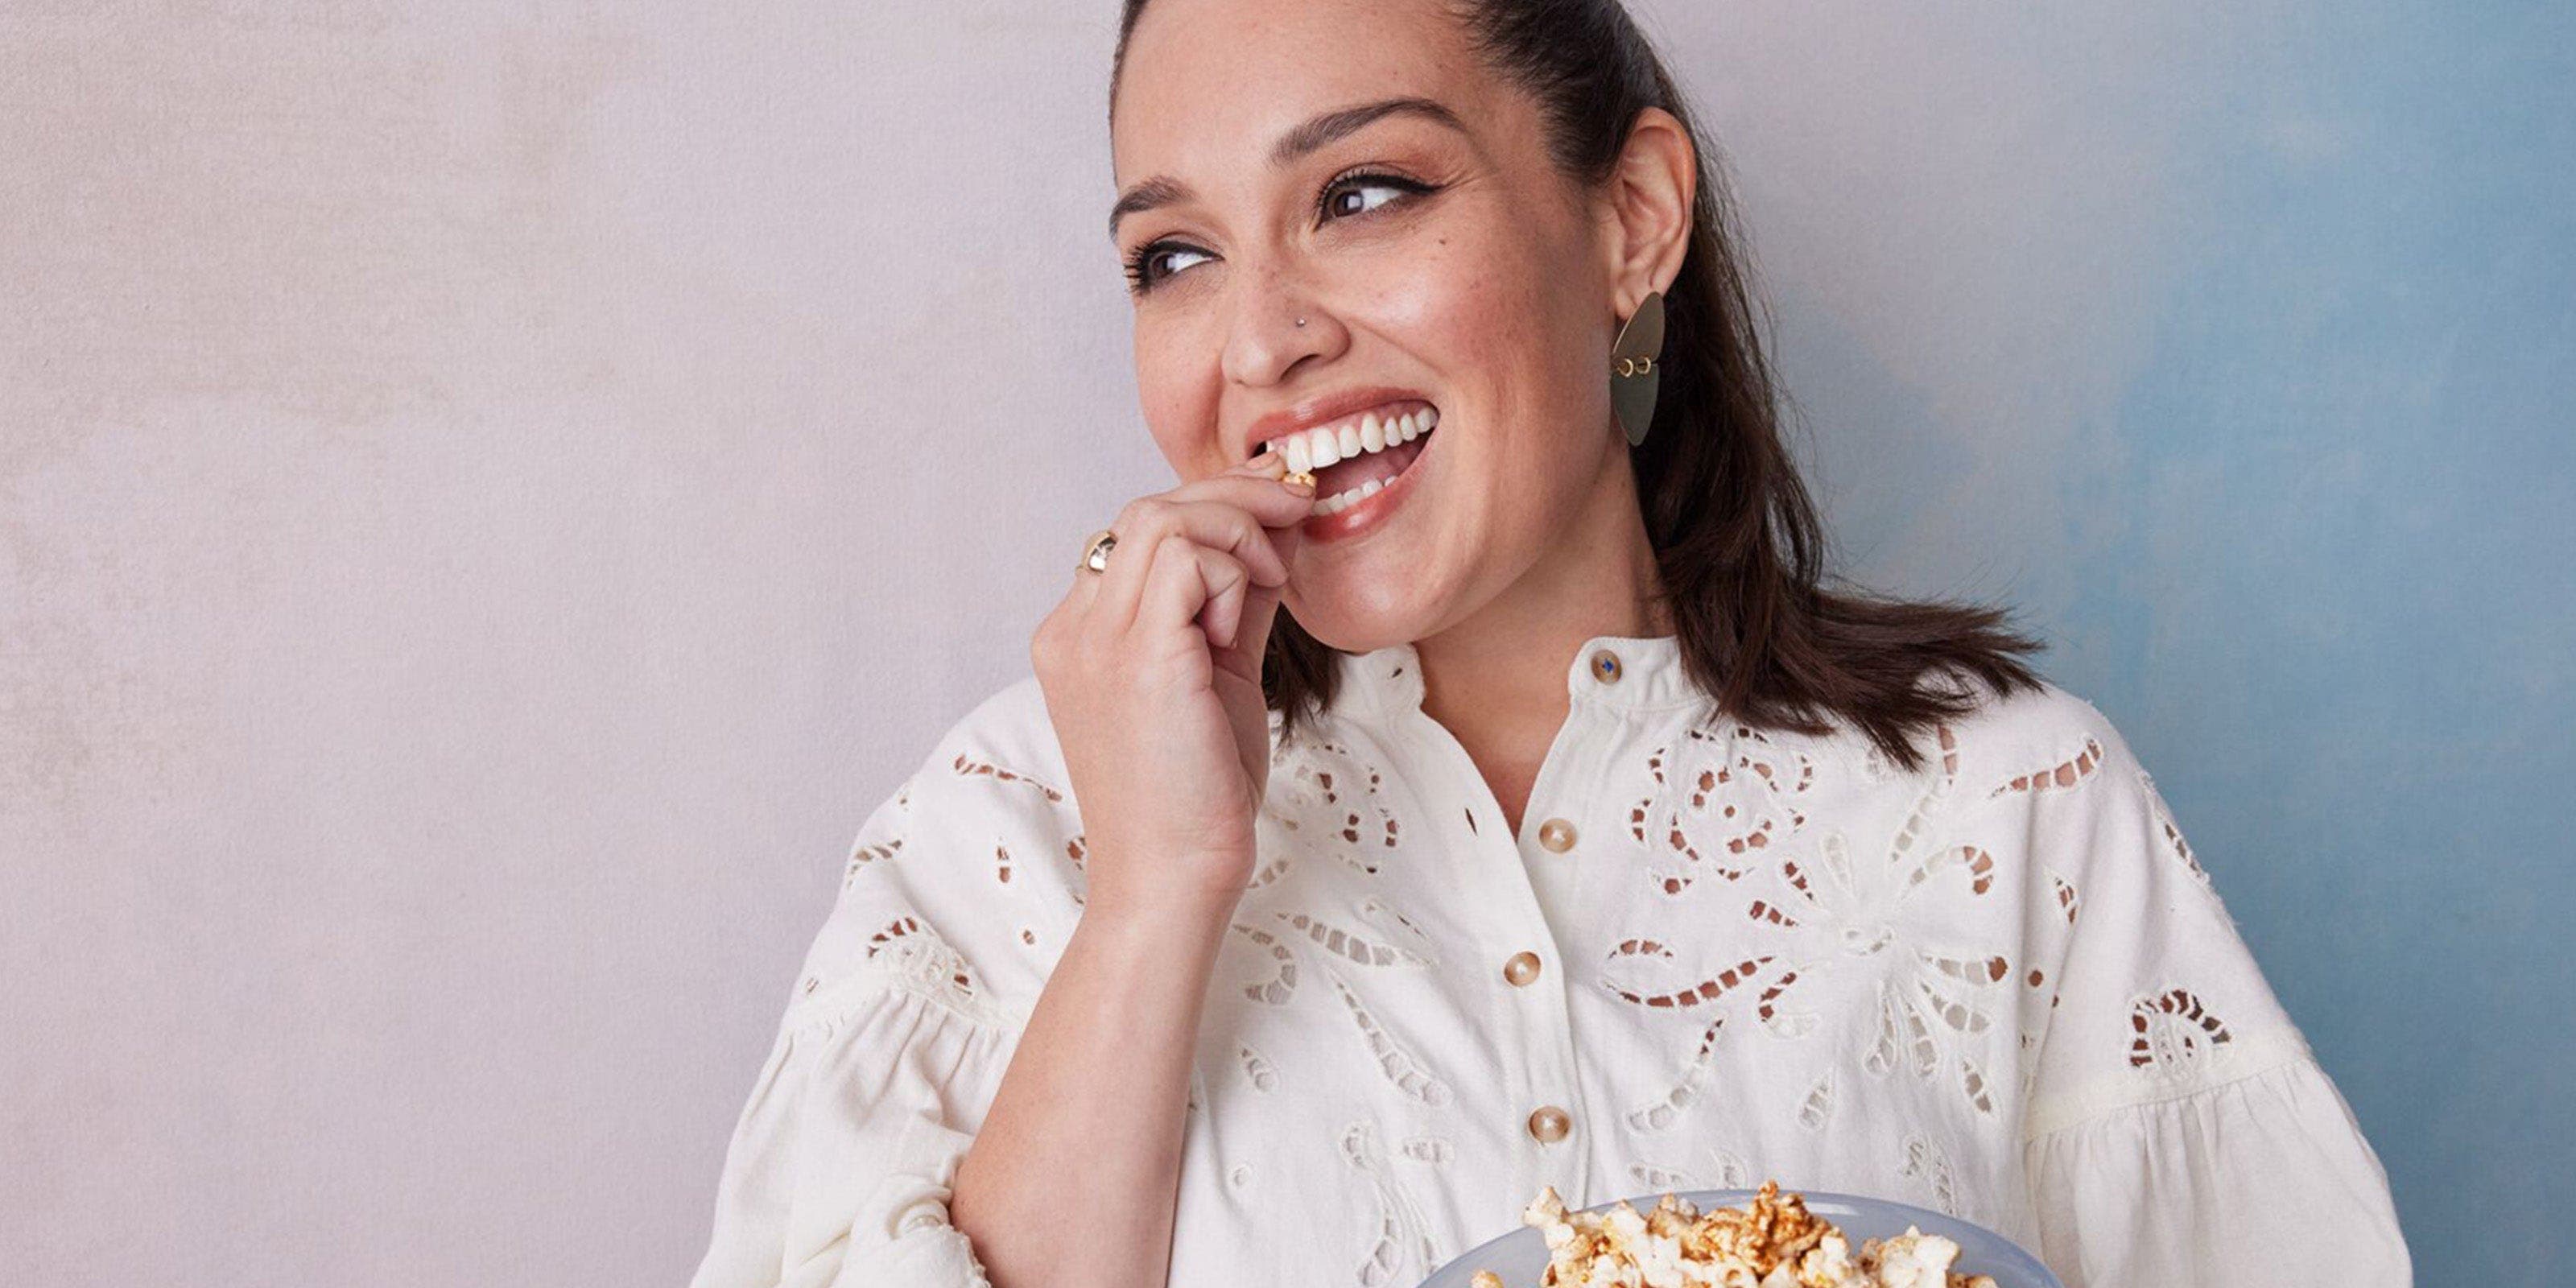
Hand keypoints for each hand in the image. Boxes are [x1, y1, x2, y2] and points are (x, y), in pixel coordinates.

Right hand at [1031, 450, 1314, 919]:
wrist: (1174, 878)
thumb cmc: (1197, 794)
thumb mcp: (1220, 675)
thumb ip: (1236, 601)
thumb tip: (1278, 532)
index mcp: (1079, 633)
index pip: (1138, 530)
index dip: (1214, 507)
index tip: (1279, 511)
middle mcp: (1073, 627)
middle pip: (1146, 509)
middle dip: (1234, 495)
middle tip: (1298, 505)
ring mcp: (1094, 639)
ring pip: (1161, 517)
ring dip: (1237, 529)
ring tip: (1272, 578)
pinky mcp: (1135, 656)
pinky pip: (1184, 557)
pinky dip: (1232, 567)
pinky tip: (1252, 609)